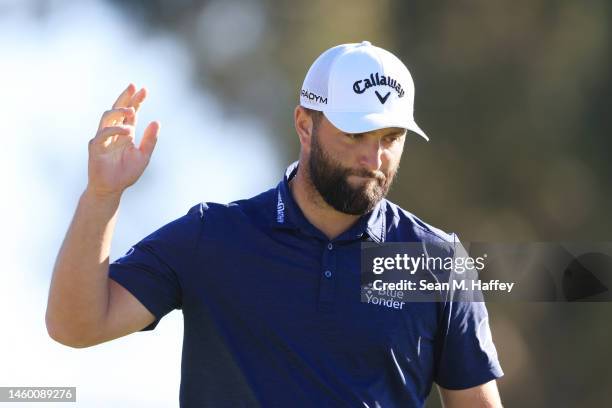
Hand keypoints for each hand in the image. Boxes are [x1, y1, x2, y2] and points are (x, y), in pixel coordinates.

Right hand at [86, 83, 159, 197]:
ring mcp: (102, 138)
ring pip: (107, 117)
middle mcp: (113, 132)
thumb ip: (150, 140)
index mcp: (124, 133)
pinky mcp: (95, 147)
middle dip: (125, 97)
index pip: (130, 113)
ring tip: (132, 111)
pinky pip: (102, 134)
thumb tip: (156, 121)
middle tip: (134, 87)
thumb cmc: (126, 173)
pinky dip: (114, 130)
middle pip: (116, 109)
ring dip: (119, 112)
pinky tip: (128, 131)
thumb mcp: (143, 155)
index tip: (143, 90)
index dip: (136, 101)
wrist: (112, 189)